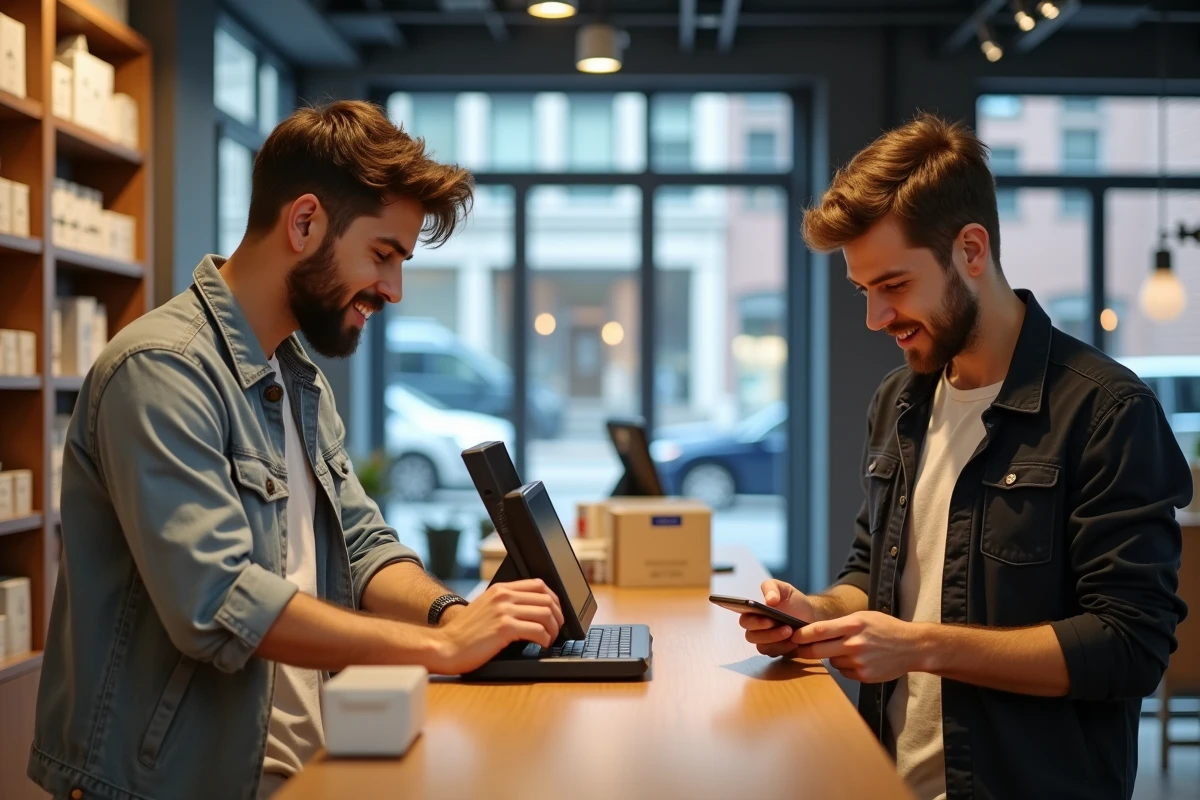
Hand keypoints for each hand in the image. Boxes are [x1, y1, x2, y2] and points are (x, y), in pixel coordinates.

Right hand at [427, 579, 563, 673]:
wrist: (445, 646)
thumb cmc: (465, 633)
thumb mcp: (486, 608)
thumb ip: (505, 604)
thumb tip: (532, 611)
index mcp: (501, 589)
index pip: (539, 584)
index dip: (554, 598)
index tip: (556, 612)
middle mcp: (503, 596)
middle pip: (546, 598)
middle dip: (558, 615)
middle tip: (558, 629)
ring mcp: (503, 611)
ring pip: (545, 613)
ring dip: (554, 629)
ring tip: (550, 639)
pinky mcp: (504, 628)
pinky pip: (537, 630)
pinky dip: (545, 639)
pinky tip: (542, 645)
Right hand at [739, 579, 816, 657]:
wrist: (810, 614)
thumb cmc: (793, 600)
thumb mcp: (783, 588)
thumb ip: (772, 588)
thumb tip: (769, 601)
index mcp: (752, 613)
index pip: (744, 619)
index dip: (750, 620)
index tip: (762, 615)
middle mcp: (756, 629)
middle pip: (751, 636)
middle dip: (765, 631)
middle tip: (778, 624)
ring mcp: (765, 641)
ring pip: (762, 646)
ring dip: (775, 640)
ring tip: (790, 631)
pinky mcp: (775, 650)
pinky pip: (774, 653)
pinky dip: (783, 648)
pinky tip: (794, 641)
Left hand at [790, 611, 928, 682]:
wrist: (912, 646)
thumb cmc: (886, 628)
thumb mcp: (863, 617)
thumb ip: (840, 624)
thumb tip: (815, 631)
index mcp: (853, 625)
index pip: (818, 630)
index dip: (801, 635)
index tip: (791, 635)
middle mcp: (854, 644)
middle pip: (817, 651)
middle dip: (804, 650)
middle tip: (797, 648)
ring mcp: (859, 662)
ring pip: (831, 662)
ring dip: (831, 657)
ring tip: (847, 649)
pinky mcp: (864, 675)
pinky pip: (843, 672)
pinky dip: (845, 666)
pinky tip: (859, 659)